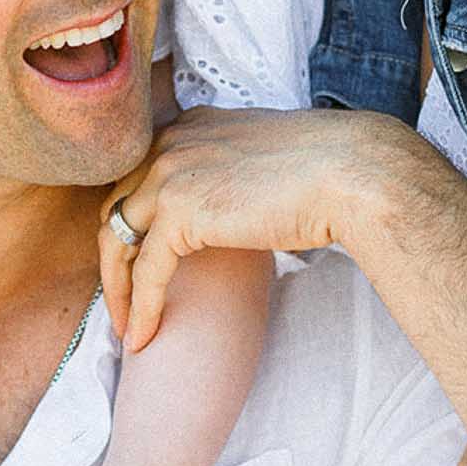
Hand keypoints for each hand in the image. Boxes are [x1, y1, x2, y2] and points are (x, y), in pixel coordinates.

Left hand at [99, 104, 414, 349]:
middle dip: (115, 262)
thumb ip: (230, 177)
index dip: (131, 228)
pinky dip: (141, 307)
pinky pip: (146, 269)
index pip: (137, 181)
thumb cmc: (326, 173)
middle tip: (123, 306)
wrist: (351, 172)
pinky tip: (143, 337)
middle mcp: (171, 142)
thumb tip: (231, 212)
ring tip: (127, 330)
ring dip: (119, 291)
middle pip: (116, 208)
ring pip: (118, 239)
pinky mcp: (181, 209)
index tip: (136, 269)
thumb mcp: (259, 163)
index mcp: (189, 128)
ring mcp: (171, 172)